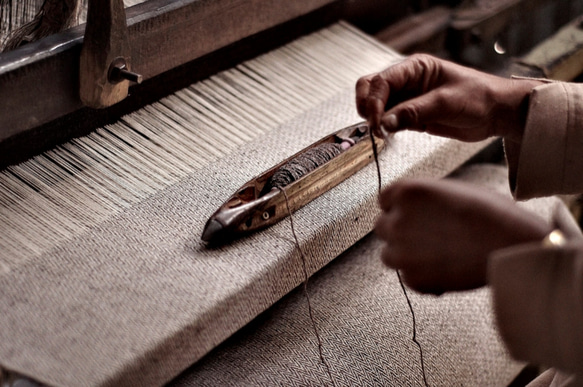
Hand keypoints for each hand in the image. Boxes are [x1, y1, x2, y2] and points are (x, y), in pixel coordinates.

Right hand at [356, 54, 542, 142]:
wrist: (496, 113)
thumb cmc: (479, 97)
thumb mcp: (445, 102)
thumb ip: (413, 112)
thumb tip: (384, 123)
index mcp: (415, 67)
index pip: (382, 81)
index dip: (374, 101)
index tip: (376, 122)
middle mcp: (407, 81)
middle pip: (371, 89)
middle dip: (367, 107)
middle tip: (374, 127)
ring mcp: (407, 99)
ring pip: (376, 106)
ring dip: (374, 120)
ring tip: (383, 134)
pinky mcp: (411, 116)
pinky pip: (388, 121)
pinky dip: (384, 129)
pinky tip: (389, 136)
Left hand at [375, 178, 550, 293]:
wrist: (512, 246)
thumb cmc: (492, 213)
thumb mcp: (452, 190)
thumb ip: (424, 199)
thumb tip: (414, 208)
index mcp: (408, 192)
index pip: (384, 199)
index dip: (399, 207)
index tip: (413, 215)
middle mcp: (398, 220)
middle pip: (381, 226)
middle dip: (399, 231)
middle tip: (426, 236)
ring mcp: (402, 251)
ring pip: (388, 254)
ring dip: (405, 255)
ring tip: (436, 254)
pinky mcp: (413, 278)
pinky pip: (407, 277)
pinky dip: (422, 277)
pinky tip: (447, 270)